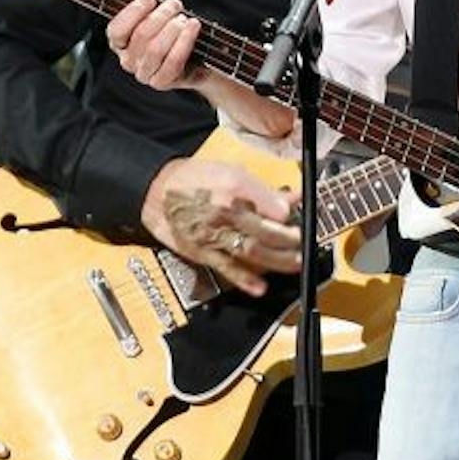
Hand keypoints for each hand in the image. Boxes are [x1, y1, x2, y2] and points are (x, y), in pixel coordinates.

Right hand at [103, 0, 206, 90]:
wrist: (194, 57)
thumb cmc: (166, 30)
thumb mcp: (148, 9)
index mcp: (119, 42)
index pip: (116, 30)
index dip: (132, 13)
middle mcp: (128, 60)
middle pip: (140, 37)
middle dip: (160, 16)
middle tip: (175, 4)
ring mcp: (144, 74)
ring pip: (155, 50)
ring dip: (173, 30)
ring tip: (184, 18)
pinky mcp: (162, 82)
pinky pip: (172, 63)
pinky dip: (184, 43)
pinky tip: (192, 28)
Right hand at [140, 156, 301, 296]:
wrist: (156, 190)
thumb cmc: (195, 178)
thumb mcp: (232, 171)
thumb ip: (263, 189)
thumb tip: (291, 199)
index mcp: (235, 187)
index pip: (273, 207)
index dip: (290, 216)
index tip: (298, 219)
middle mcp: (225, 211)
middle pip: (266, 232)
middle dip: (290, 241)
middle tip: (303, 243)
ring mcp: (213, 235)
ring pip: (252, 251)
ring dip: (278, 262)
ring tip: (296, 263)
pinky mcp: (202, 252)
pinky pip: (226, 268)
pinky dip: (245, 280)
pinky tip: (261, 288)